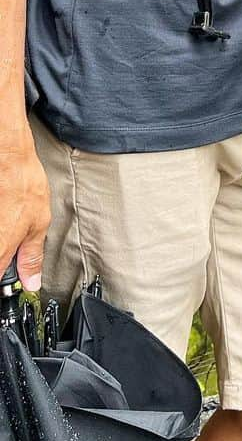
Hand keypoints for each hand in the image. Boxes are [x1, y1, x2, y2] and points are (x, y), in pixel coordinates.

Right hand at [0, 131, 49, 290]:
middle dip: (3, 258)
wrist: (8, 158)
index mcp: (1, 250)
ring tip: (8, 221)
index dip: (5, 281)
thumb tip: (32, 281)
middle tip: (12, 243)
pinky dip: (0, 225)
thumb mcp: (39, 223)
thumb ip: (32, 256)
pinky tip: (4, 216)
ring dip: (1, 245)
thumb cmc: (23, 185)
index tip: (11, 279)